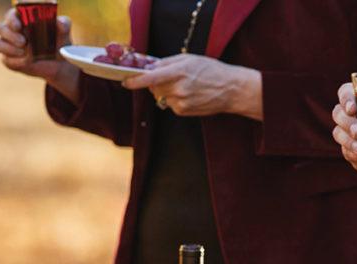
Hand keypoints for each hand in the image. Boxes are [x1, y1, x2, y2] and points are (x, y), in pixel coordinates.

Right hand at [0, 9, 75, 83]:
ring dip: (8, 48)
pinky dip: (14, 61)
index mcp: (23, 18)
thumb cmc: (59, 42)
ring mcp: (9, 45)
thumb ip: (64, 24)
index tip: (19, 25)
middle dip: (10, 35)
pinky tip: (25, 62)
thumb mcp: (64, 33)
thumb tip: (59, 21)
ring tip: (24, 52)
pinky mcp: (9, 59)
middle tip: (24, 42)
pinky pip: (4, 59)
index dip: (12, 18)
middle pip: (1, 28)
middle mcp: (12, 30)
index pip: (11, 14)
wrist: (59, 64)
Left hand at [123, 54, 262, 119]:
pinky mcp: (182, 111)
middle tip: (169, 78)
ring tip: (184, 86)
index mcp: (179, 72)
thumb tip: (149, 67)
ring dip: (166, 92)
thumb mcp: (190, 59)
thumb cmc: (211, 70)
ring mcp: (180, 102)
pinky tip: (189, 95)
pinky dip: (174, 100)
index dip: (135, 81)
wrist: (231, 89)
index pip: (150, 78)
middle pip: (153, 88)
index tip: (126, 81)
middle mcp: (178, 88)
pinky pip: (169, 105)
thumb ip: (167, 62)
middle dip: (155, 83)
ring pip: (161, 97)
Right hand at [332, 82, 356, 199]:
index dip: (345, 98)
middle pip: (338, 113)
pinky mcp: (351, 152)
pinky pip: (346, 152)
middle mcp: (356, 116)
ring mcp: (351, 135)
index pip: (347, 92)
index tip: (353, 108)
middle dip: (346, 122)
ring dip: (348, 141)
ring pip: (338, 133)